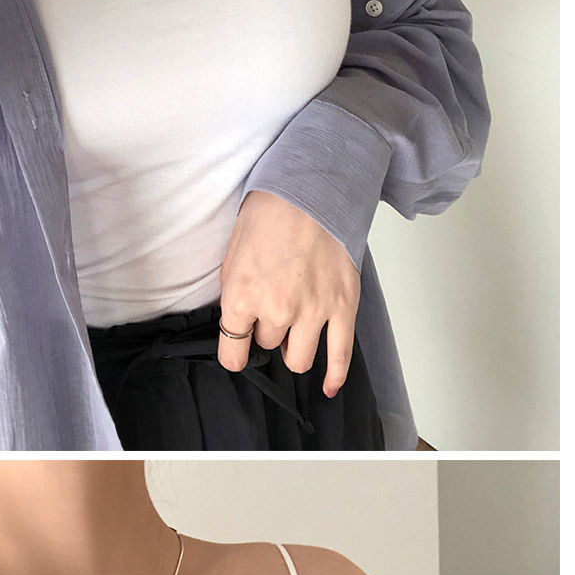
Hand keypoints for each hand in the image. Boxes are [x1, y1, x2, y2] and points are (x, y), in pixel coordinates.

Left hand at [218, 191, 359, 393]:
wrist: (312, 187)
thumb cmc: (270, 213)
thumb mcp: (233, 252)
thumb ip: (234, 293)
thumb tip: (238, 320)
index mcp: (242, 298)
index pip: (231, 354)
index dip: (234, 350)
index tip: (238, 345)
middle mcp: (277, 312)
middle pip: (267, 346)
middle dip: (267, 330)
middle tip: (272, 305)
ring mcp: (313, 312)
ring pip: (298, 359)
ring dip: (293, 346)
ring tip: (295, 326)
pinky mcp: (343, 307)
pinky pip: (340, 356)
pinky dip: (335, 376)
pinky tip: (329, 387)